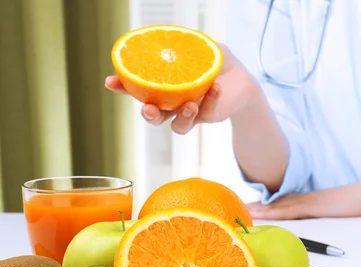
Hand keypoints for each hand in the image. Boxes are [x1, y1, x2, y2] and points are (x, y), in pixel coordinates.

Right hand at [105, 44, 259, 133]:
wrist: (242, 81)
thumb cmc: (217, 62)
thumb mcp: (203, 46)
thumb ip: (188, 44)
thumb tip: (173, 38)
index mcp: (164, 84)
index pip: (137, 86)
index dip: (122, 86)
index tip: (111, 82)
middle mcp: (173, 101)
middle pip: (153, 114)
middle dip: (148, 114)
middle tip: (148, 108)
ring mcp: (189, 112)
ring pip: (176, 125)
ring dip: (181, 117)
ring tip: (190, 105)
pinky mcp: (207, 117)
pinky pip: (205, 115)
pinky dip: (208, 102)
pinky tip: (215, 89)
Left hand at [246, 181, 360, 219]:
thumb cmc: (357, 204)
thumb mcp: (337, 212)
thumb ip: (324, 216)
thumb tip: (316, 225)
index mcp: (310, 201)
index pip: (283, 204)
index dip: (266, 206)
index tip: (250, 209)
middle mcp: (306, 199)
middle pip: (276, 203)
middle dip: (257, 207)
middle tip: (237, 210)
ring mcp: (309, 201)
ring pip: (279, 206)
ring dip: (261, 209)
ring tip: (243, 211)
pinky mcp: (315, 206)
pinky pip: (290, 210)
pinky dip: (274, 212)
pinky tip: (262, 213)